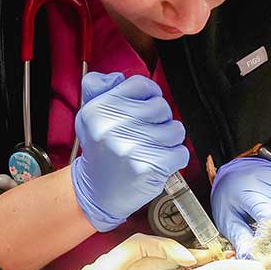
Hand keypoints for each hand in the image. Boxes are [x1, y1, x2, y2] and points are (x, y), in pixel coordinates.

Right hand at [71, 72, 189, 231]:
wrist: (96, 192)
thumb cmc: (100, 152)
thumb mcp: (90, 115)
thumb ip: (99, 89)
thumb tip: (118, 77)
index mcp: (99, 109)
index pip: (141, 85)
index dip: (148, 96)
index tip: (144, 110)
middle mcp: (113, 127)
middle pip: (162, 106)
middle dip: (160, 121)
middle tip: (146, 135)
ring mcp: (132, 148)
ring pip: (175, 130)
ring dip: (168, 141)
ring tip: (151, 150)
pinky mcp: (149, 168)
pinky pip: (181, 153)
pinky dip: (174, 159)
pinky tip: (157, 164)